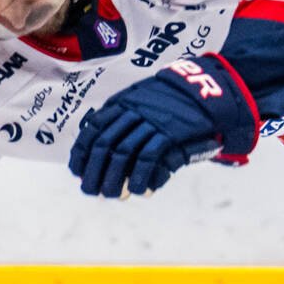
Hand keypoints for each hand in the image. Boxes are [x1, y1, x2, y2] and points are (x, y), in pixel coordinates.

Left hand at [69, 55, 258, 198]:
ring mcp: (151, 120)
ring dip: (113, 178)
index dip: (82, 152)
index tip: (77, 172)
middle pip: (104, 144)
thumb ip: (126, 115)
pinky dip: (139, 176)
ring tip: (112, 195)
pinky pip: (148, 157)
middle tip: (91, 191)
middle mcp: (133, 110)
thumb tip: (105, 138)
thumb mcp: (144, 98)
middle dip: (94, 171)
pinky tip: (137, 190)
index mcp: (123, 101)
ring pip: (122, 153)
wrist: (205, 87)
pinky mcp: (169, 131)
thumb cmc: (174, 99)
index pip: (93, 129)